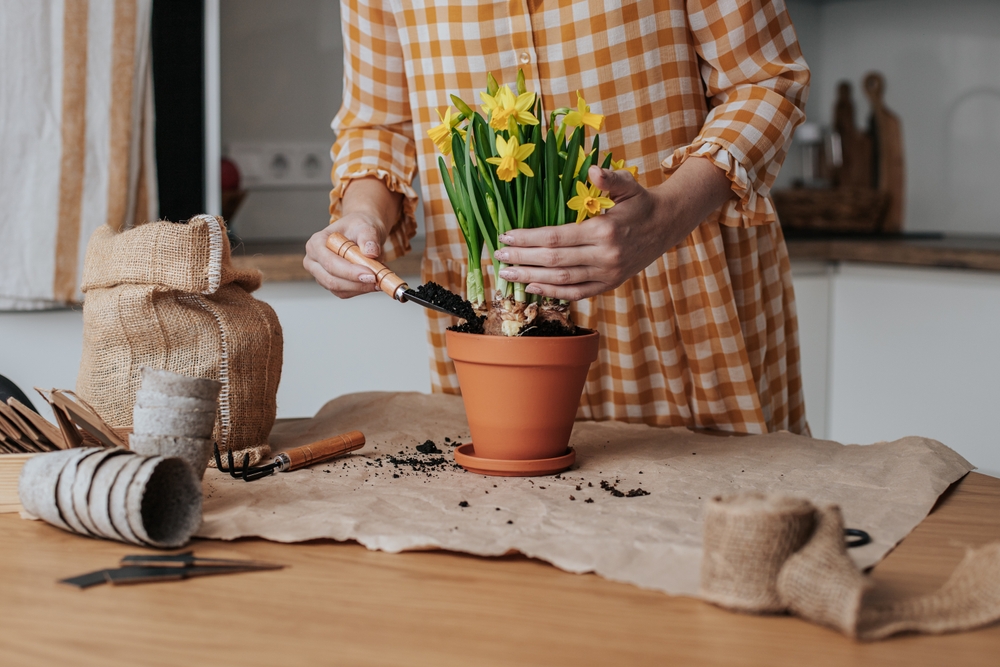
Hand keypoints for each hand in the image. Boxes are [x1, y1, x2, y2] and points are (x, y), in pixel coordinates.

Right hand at [304, 177, 400, 297]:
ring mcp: (320, 274)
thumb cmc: (359, 227)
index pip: (330, 262)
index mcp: (316, 243)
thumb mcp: (365, 226)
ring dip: (361, 288)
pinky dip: (361, 289)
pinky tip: (373, 282)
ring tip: (379, 279)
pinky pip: (345, 293)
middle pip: (331, 280)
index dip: (350, 272)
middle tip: (378, 280)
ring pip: (339, 290)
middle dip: (356, 283)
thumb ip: (368, 238)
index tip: (371, 274)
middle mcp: (313, 260)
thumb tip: (371, 252)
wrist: (362, 232)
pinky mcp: (330, 284)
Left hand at [493, 159, 732, 299]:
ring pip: (561, 280)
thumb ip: (609, 179)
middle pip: (554, 261)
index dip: (528, 238)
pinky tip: (532, 287)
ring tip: (507, 274)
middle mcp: (604, 256)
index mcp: (604, 230)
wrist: (667, 225)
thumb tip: (592, 171)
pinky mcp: (609, 284)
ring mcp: (607, 274)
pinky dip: (552, 292)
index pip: (556, 237)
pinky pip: (577, 293)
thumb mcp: (628, 185)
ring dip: (531, 278)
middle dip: (522, 259)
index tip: (506, 236)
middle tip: (498, 257)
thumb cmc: (641, 202)